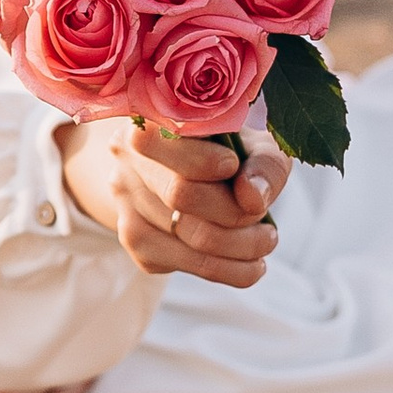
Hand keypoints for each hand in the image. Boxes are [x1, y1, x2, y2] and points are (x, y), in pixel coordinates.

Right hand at [57, 118, 287, 288]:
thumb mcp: (257, 144)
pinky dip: (226, 271)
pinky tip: (249, 263)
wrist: (195, 173)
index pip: (160, 141)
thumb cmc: (232, 151)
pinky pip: (180, 265)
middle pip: (179, 194)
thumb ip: (264, 164)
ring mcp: (125, 204)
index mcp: (149, 121)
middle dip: (233, 212)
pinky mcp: (134, 242)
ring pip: (183, 238)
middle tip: (264, 219)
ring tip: (267, 241)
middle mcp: (127, 162)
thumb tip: (252, 197)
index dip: (201, 159)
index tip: (233, 165)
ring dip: (239, 248)